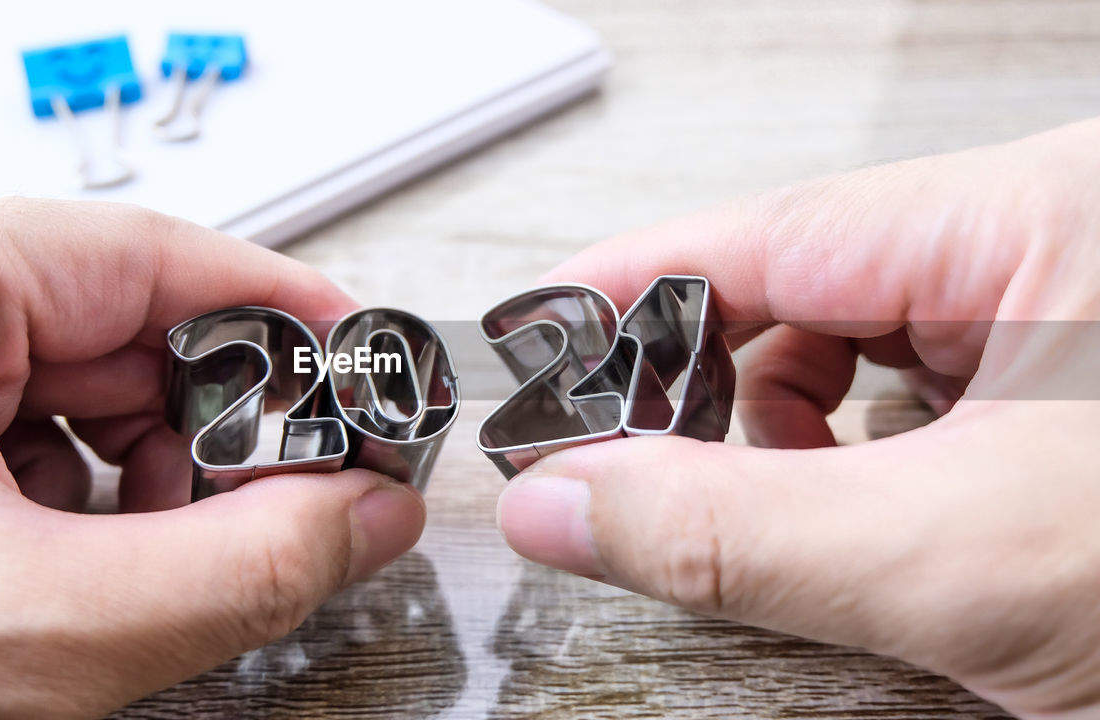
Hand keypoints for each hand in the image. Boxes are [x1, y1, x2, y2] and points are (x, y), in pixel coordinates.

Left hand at [0, 192, 424, 718]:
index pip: (152, 257)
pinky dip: (80, 493)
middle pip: (124, 324)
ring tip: (145, 558)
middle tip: (282, 507)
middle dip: (216, 428)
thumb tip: (366, 517)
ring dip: (145, 473)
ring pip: (80, 382)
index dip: (283, 320)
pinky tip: (72, 559)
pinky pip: (24, 424)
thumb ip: (236, 574)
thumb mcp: (21, 632)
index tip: (363, 373)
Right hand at [496, 119, 1099, 717]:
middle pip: (803, 285)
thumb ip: (731, 532)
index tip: (536, 336)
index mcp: (1048, 219)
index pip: (772, 230)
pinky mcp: (1077, 387)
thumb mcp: (962, 564)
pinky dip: (861, 462)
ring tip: (792, 520)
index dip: (630, 287)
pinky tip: (872, 519)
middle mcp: (1060, 243)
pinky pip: (917, 395)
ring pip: (855, 347)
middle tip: (640, 473)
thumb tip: (566, 502)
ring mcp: (1072, 313)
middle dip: (711, 386)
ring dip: (790, 438)